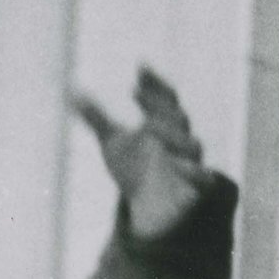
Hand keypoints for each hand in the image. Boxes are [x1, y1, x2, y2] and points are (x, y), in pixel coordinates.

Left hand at [73, 67, 211, 240]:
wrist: (150, 211)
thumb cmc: (135, 169)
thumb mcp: (113, 144)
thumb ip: (98, 119)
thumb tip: (74, 92)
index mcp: (164, 126)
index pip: (166, 98)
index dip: (155, 82)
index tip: (139, 67)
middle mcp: (180, 142)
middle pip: (178, 118)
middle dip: (158, 104)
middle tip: (136, 93)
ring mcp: (190, 164)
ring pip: (192, 145)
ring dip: (172, 134)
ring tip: (148, 125)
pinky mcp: (196, 190)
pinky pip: (204, 179)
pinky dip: (194, 172)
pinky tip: (177, 166)